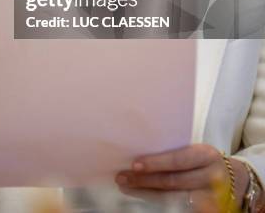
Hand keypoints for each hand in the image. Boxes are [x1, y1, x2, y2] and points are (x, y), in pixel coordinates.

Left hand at [115, 144, 248, 211]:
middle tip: (122, 177)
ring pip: (173, 199)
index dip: (156, 163)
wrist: (235, 180)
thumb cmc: (204, 161)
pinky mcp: (207, 212)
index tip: (134, 164)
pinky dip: (158, 204)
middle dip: (145, 181)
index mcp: (206, 155)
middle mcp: (211, 178)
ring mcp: (210, 199)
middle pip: (173, 182)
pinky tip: (143, 198)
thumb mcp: (196, 151)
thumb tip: (140, 154)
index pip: (178, 160)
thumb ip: (175, 153)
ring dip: (146, 194)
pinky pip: (178, 209)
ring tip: (127, 187)